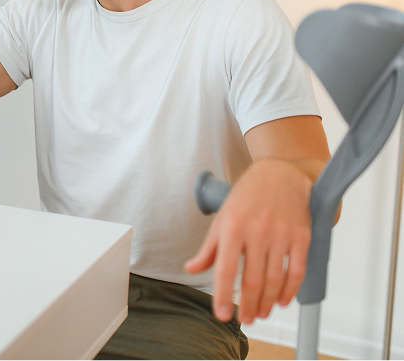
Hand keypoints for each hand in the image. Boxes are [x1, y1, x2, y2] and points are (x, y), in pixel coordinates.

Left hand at [185, 159, 312, 324]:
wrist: (280, 173)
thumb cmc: (247, 196)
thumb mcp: (222, 218)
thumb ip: (208, 248)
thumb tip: (192, 268)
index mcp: (233, 227)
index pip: (225, 269)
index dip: (223, 295)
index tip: (222, 314)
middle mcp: (257, 231)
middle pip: (252, 279)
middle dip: (248, 305)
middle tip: (246, 319)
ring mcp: (281, 234)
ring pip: (274, 279)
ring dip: (268, 302)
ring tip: (261, 313)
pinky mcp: (301, 236)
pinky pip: (297, 270)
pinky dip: (290, 290)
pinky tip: (282, 300)